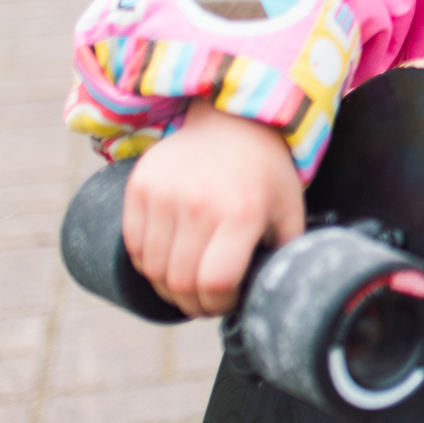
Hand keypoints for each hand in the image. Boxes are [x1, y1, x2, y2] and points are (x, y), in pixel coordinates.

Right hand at [122, 97, 303, 316]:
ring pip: (152, 269)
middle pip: (180, 282)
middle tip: (205, 299)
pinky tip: (169, 258)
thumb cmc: (266, 171)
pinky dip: (148, 262)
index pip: (215, 283)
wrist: (234, 118)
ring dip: (167, 287)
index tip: (227, 301)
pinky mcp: (140, 185)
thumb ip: (284, 253)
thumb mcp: (289, 209)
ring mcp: (164, 193)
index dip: (219, 304)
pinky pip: (133, 245)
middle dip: (193, 303)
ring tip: (187, 282)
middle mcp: (199, 202)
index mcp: (242, 212)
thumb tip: (273, 295)